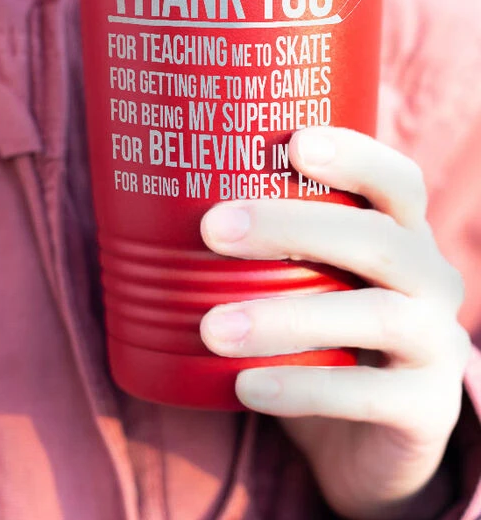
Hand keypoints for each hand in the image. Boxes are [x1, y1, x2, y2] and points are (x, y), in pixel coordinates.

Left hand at [199, 127, 469, 519]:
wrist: (358, 433)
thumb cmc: (310, 327)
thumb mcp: (295, 273)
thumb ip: (255, 238)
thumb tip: (142, 193)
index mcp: (399, 233)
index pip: (395, 180)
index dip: (354, 156)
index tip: (294, 144)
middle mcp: (430, 279)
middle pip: (377, 240)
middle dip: (291, 227)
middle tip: (212, 229)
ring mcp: (435, 344)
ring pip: (376, 317)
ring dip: (286, 318)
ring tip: (211, 328)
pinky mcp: (426, 409)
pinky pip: (370, 395)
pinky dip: (303, 386)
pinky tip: (245, 385)